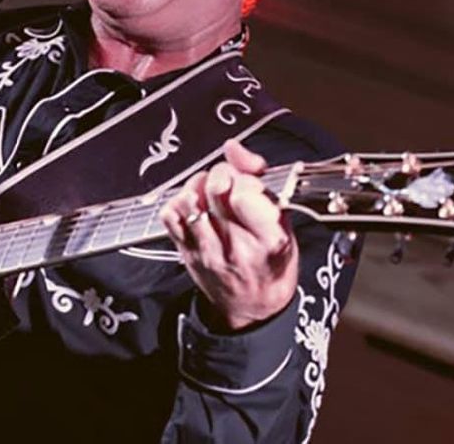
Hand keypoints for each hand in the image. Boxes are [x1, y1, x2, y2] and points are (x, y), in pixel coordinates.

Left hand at [160, 139, 297, 330]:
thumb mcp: (283, 221)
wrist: (254, 307)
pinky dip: (179, 203)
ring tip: (210, 193)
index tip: (251, 185)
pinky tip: (194, 207)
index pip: (244, 193)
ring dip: (199, 185)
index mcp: (269, 239)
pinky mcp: (186, 253)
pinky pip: (170, 214)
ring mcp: (207, 251)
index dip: (246, 178)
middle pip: (216, 188)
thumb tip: (232, 147)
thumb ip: (259, 178)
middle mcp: (236, 246)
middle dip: (222, 174)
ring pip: (190, 199)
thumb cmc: (271, 260)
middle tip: (229, 183)